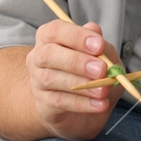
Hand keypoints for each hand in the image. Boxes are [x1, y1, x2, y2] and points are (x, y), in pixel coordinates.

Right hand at [25, 20, 123, 140]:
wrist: (82, 110)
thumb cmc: (90, 72)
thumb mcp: (103, 57)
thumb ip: (100, 45)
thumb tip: (95, 31)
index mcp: (49, 37)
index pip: (56, 31)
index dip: (77, 36)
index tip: (99, 45)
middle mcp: (38, 57)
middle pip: (48, 54)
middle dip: (76, 61)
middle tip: (101, 70)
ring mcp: (37, 81)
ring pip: (51, 79)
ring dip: (81, 84)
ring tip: (104, 90)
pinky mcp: (42, 104)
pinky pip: (59, 102)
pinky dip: (82, 103)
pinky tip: (100, 104)